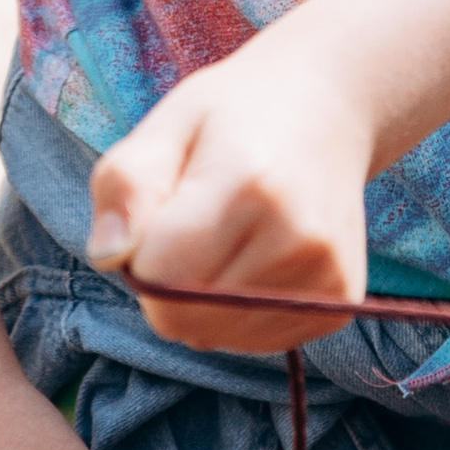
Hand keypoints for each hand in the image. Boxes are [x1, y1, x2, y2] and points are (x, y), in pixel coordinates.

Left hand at [89, 44, 371, 352]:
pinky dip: (238, 314)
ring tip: (228, 237)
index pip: (161, 276)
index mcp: (249, 183)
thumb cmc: (232, 116)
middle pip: (186, 318)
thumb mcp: (167, 125)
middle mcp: (299, 236)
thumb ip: (126, 185)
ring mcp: (328, 275)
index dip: (141, 255)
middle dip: (168, 284)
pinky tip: (254, 258)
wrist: (328, 108)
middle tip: (193, 223)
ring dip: (202, 303)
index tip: (160, 214)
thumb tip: (108, 258)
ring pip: (218, 337)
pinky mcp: (341, 302)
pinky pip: (255, 341)